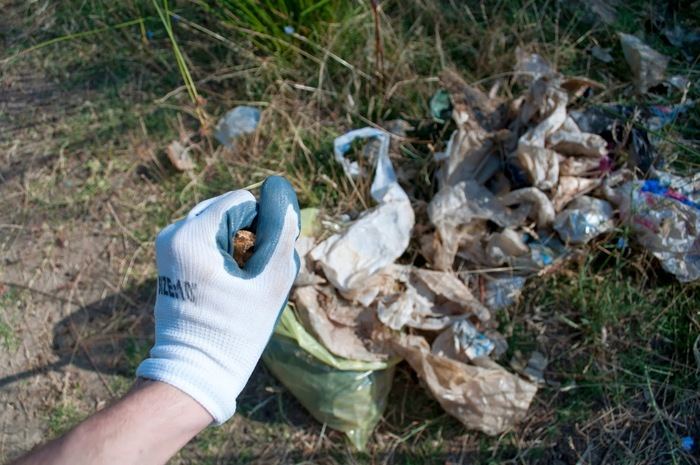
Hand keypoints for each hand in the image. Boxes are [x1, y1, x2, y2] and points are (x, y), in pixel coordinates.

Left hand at [137, 176, 299, 423]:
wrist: (196, 369)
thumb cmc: (237, 329)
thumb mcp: (270, 280)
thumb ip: (281, 231)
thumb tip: (280, 188)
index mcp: (191, 235)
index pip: (243, 202)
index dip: (261, 230)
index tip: (256, 267)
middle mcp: (172, 233)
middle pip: (229, 209)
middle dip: (247, 236)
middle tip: (247, 278)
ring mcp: (167, 246)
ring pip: (219, 223)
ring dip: (236, 246)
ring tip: (235, 284)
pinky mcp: (169, 259)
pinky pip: (206, 239)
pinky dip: (222, 255)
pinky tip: (223, 285)